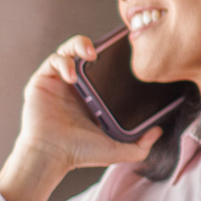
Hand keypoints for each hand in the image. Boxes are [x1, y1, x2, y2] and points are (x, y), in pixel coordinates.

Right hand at [0, 35, 162, 200]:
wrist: (52, 155)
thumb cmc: (80, 153)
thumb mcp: (117, 149)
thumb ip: (140, 145)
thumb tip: (158, 132)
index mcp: (92, 95)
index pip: (104, 67)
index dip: (113, 56)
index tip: (127, 52)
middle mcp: (75, 86)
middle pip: (86, 53)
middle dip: (96, 45)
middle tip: (107, 50)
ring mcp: (58, 81)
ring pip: (69, 50)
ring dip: (79, 46)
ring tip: (90, 55)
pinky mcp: (42, 80)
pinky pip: (53, 61)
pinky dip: (63, 62)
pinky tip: (71, 76)